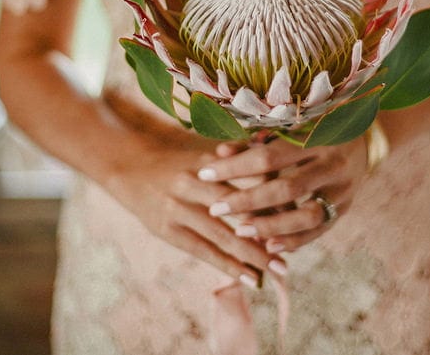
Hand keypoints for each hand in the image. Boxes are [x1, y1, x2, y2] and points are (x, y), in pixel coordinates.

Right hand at [106, 141, 285, 286]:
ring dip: (252, 254)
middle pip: (239, 209)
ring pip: (222, 234)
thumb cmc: (176, 158)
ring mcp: (178, 207)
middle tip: (296, 249)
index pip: (249, 180)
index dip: (276, 199)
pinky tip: (248, 277)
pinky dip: (227, 265)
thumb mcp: (206, 152)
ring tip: (277, 270)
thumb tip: (277, 177)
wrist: (127, 163)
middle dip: (269, 230)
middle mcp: (193, 183)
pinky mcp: (166, 229)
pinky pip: (202, 251)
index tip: (302, 213)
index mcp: (208, 161)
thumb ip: (238, 162)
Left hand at [197, 137, 367, 253]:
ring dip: (271, 226)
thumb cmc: (315, 128)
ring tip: (240, 231)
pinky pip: (319, 231)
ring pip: (306, 215)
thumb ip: (256, 141)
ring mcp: (342, 190)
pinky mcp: (345, 208)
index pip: (269, 156)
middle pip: (286, 188)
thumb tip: (220, 152)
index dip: (236, 166)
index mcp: (316, 137)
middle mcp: (332, 164)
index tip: (205, 174)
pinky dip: (293, 240)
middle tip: (216, 208)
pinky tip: (268, 245)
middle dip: (248, 200)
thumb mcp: (289, 128)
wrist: (364, 138)